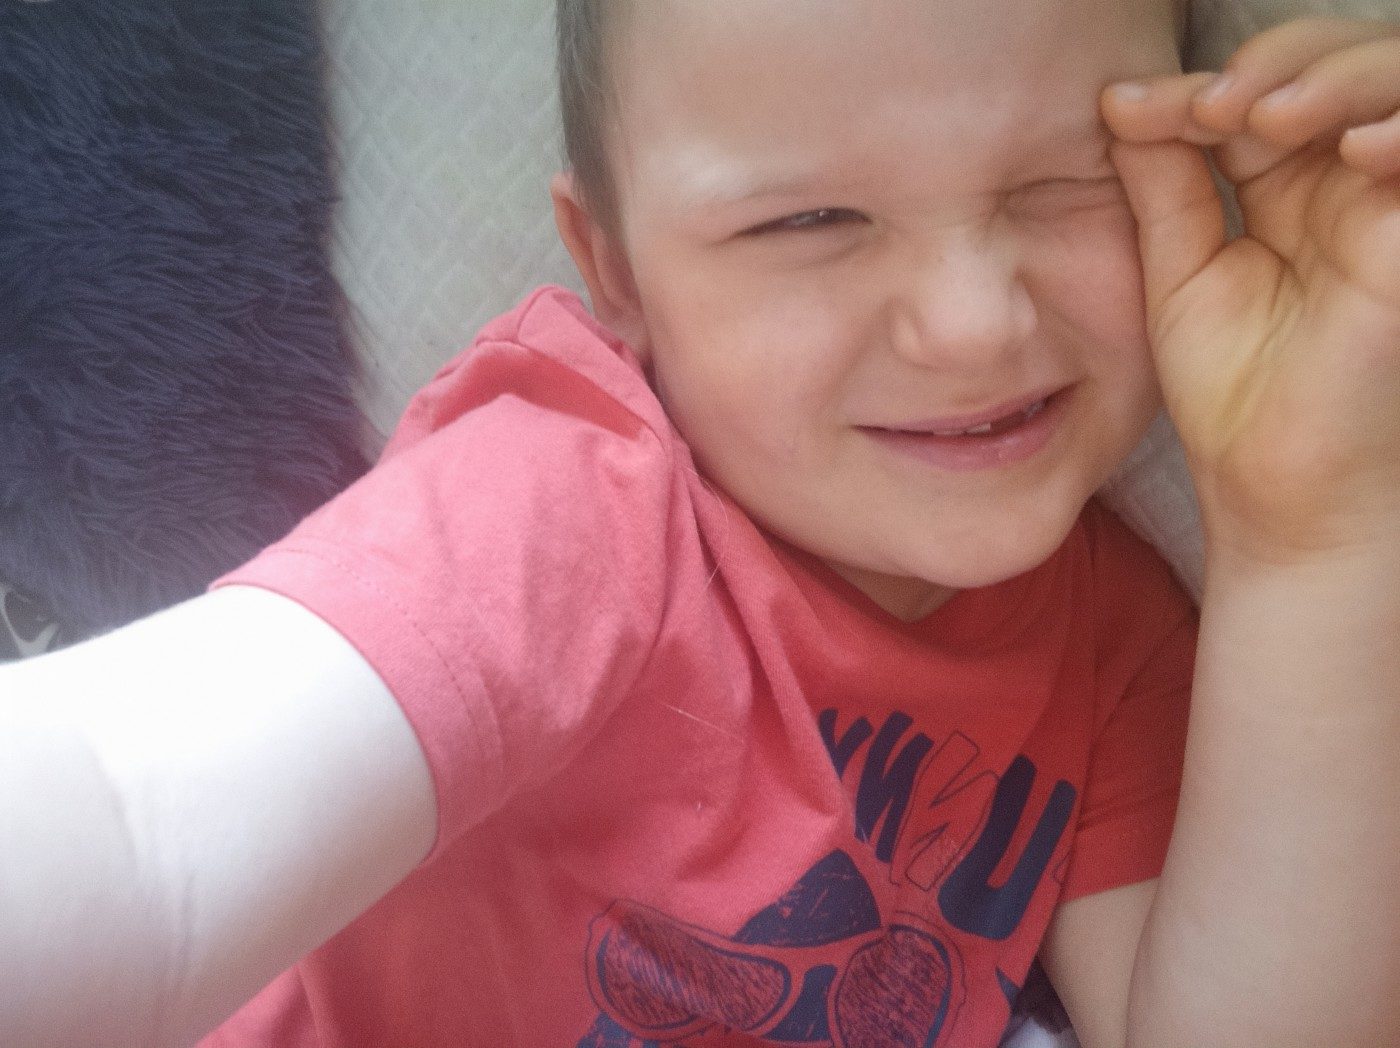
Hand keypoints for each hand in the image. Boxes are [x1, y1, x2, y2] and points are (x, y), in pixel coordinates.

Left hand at [1101, 18, 1399, 563]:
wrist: (1274, 495)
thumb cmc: (1235, 396)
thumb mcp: (1179, 273)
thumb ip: (1163, 185)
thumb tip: (1122, 100)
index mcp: (1289, 188)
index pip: (1263, 92)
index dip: (1202, 85)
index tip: (1126, 111)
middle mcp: (1350, 186)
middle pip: (1341, 66)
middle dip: (1278, 62)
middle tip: (1211, 106)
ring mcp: (1392, 211)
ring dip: (1338, 78)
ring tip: (1264, 118)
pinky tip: (1352, 149)